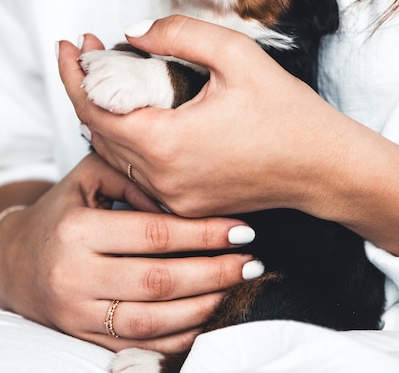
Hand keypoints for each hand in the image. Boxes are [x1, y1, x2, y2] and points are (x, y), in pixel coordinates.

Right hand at [0, 153, 256, 352]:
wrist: (14, 260)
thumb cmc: (62, 211)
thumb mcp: (89, 178)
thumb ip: (133, 177)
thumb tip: (182, 198)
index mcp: (78, 231)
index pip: (154, 235)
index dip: (203, 234)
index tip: (240, 229)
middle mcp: (76, 276)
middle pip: (159, 282)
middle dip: (214, 272)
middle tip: (251, 260)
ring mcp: (79, 313)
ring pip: (153, 320)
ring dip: (204, 305)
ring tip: (236, 285)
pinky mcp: (84, 336)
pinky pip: (140, 344)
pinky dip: (179, 334)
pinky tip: (207, 314)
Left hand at [58, 16, 398, 259]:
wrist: (323, 168)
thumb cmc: (288, 114)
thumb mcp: (237, 56)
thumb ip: (179, 34)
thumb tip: (132, 32)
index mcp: (167, 144)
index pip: (93, 109)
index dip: (73, 75)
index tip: (69, 45)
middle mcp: (161, 180)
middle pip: (99, 132)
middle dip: (88, 88)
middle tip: (93, 52)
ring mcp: (172, 197)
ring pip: (116, 154)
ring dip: (107, 113)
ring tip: (114, 75)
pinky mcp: (185, 204)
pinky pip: (140, 170)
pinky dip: (130, 138)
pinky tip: (140, 110)